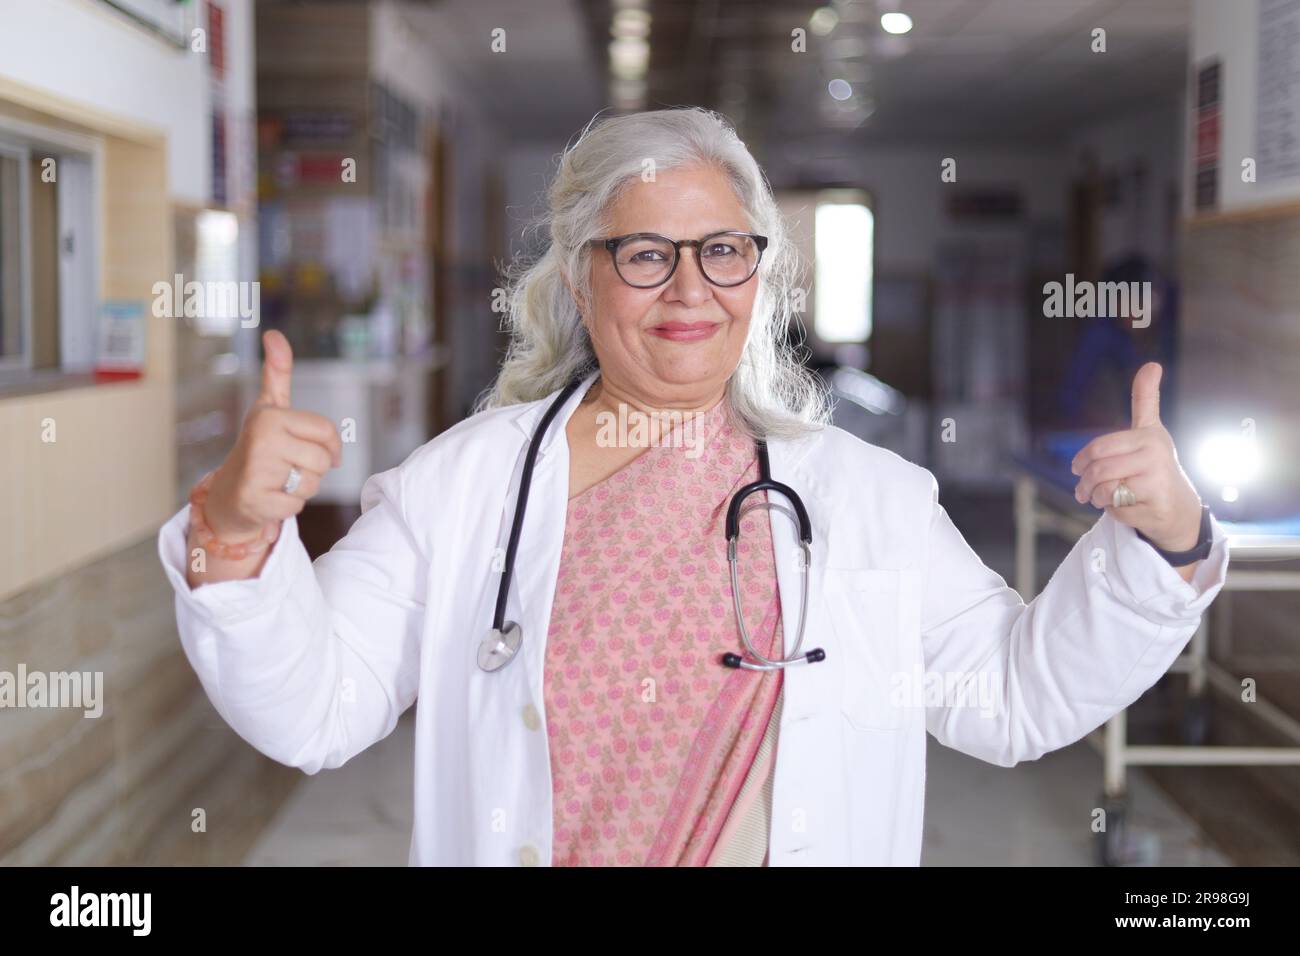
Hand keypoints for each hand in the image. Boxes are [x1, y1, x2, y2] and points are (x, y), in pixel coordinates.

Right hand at [203, 330, 342, 540]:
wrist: (228, 493)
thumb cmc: (259, 446)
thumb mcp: (268, 407)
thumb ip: (277, 373)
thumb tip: (274, 334)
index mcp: (270, 416)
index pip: (327, 432)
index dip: (331, 446)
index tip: (319, 450)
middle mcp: (262, 440)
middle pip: (323, 461)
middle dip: (313, 469)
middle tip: (288, 466)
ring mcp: (258, 471)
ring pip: (313, 484)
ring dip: (302, 487)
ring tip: (279, 480)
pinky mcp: (257, 501)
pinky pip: (297, 505)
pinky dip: (288, 505)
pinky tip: (271, 497)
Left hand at [1070, 362, 1203, 552]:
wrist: (1179, 506)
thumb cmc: (1156, 465)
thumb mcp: (1150, 430)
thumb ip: (1145, 399)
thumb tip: (1152, 364)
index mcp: (1148, 435)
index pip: (1099, 448)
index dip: (1081, 460)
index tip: (1075, 468)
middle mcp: (1155, 454)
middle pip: (1098, 470)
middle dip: (1084, 483)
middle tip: (1081, 491)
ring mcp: (1157, 478)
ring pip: (1104, 489)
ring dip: (1096, 497)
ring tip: (1100, 498)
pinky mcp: (1156, 501)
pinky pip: (1115, 506)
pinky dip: (1112, 510)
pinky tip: (1126, 507)